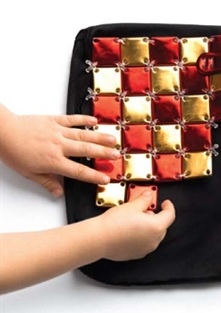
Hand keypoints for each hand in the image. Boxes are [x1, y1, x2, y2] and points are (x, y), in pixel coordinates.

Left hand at [0, 104, 119, 196]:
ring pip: (83, 135)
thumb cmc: (13, 151)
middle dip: (103, 154)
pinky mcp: (53, 120)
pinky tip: (94, 121)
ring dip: (99, 138)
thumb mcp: (29, 173)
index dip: (94, 176)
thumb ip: (47, 183)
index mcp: (54, 162)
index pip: (79, 172)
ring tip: (113, 139)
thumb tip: (59, 193)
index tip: (106, 179)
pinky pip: (71, 120)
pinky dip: (83, 120)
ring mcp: (57, 132)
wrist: (2, 131)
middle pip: (86, 151)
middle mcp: (59, 146)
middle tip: (117, 156)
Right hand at [97, 192, 175, 260]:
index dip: (169, 207)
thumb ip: (144, 200)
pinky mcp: (137, 254)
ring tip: (135, 219)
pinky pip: (144, 243)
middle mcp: (154, 240)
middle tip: (145, 209)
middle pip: (161, 226)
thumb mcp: (132, 206)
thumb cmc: (115, 223)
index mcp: (157, 227)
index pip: (170, 215)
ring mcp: (146, 249)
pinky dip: (141, 236)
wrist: (100, 238)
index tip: (166, 203)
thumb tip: (148, 196)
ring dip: (148, 227)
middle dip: (155, 217)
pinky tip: (130, 230)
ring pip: (153, 235)